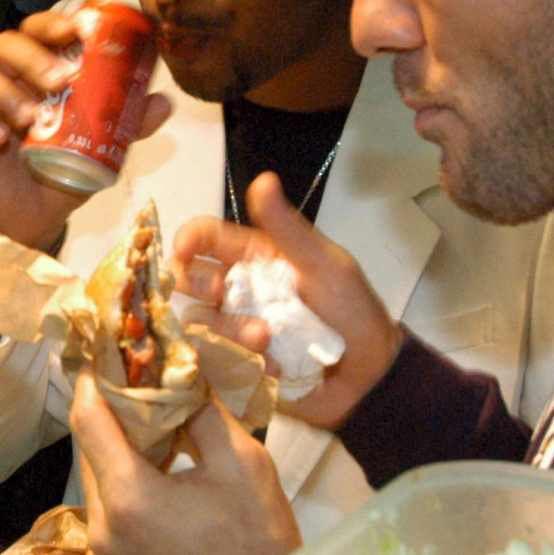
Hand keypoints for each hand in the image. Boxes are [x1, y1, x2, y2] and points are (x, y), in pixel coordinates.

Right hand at [0, 11, 172, 252]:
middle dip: (30, 56)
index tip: (73, 32)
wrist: (36, 219)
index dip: (49, 24)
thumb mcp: (101, 147)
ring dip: (0, 88)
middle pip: (2, 44)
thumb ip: (128, 123)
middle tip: (58, 82)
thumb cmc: (63, 170)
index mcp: (35, 71)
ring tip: (28, 118)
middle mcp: (3, 79)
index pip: (35, 31)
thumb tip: (163, 102)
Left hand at [70, 367, 300, 554]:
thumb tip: (178, 370)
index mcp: (130, 498)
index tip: (103, 352)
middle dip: (108, 411)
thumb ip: (200, 411)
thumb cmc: (260, 544)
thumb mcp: (242, 463)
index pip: (88, 419)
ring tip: (152, 425)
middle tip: (135, 382)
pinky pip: (107, 511)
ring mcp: (104, 554)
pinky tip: (158, 473)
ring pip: (96, 480)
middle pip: (88, 450)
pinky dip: (124, 483)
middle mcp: (103, 527)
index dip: (92, 379)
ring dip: (117, 449)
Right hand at [173, 171, 403, 429]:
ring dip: (230, 330)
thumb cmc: (352, 311)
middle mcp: (239, 288)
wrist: (369, 375)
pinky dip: (242, 359)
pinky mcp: (238, 360)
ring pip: (202, 320)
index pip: (207, 237)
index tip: (183, 251)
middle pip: (190, 278)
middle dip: (198, 285)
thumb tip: (263, 179)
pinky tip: (274, 364)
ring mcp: (237, 326)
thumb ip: (288, 229)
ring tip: (266, 340)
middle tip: (222, 294)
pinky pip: (218, 357)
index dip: (187, 239)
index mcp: (255, 255)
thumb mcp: (324, 265)